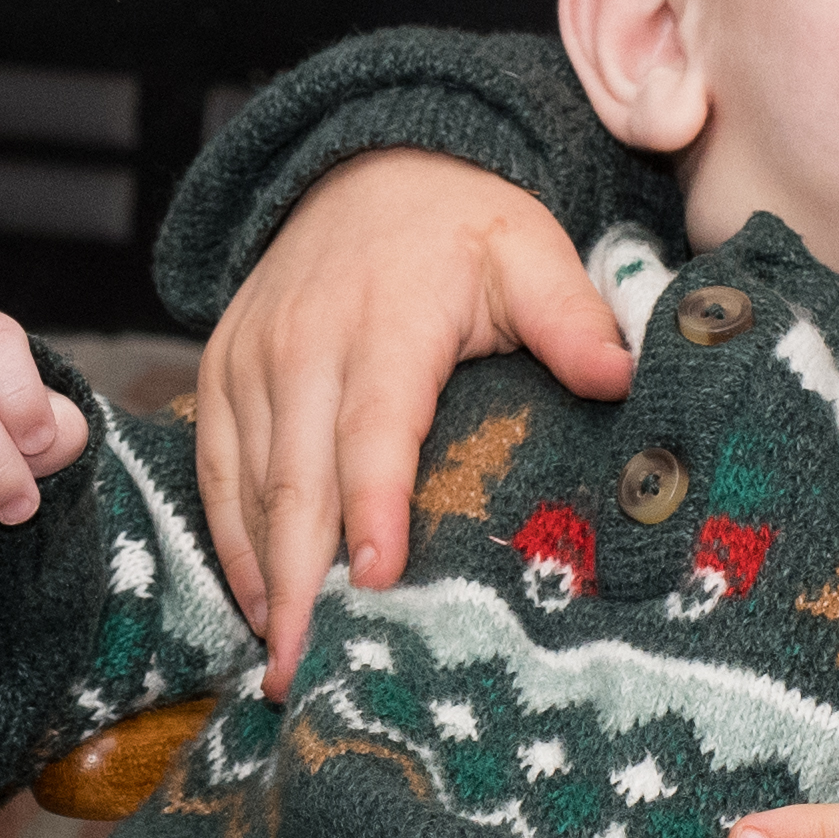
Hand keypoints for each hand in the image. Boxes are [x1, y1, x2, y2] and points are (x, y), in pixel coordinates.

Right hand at [185, 150, 628, 683]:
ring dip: (265, 579)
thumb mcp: (530, 249)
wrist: (367, 166)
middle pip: (297, 480)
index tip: (377, 578)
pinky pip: (216, 470)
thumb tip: (622, 376)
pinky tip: (259, 604)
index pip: (376, 427)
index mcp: (387, 321)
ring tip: (282, 665)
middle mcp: (305, 345)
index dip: (373, 504)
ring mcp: (252, 361)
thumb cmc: (461, 228)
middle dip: (301, 584)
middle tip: (306, 672)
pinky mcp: (221, 372)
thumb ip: (572, 316)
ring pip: (250, 487)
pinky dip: (231, 542)